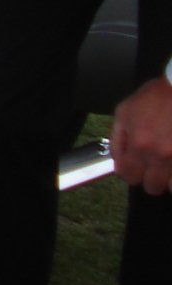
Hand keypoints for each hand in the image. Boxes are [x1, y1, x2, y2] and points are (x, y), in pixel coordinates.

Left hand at [111, 77, 171, 194]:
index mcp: (139, 144)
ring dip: (169, 179)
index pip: (129, 176)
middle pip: (153, 186)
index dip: (129, 173)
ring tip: (167, 164)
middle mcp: (161, 155)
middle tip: (152, 167)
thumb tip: (118, 158)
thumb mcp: (124, 111)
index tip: (133, 168)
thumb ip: (118, 138)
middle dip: (150, 179)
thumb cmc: (155, 97)